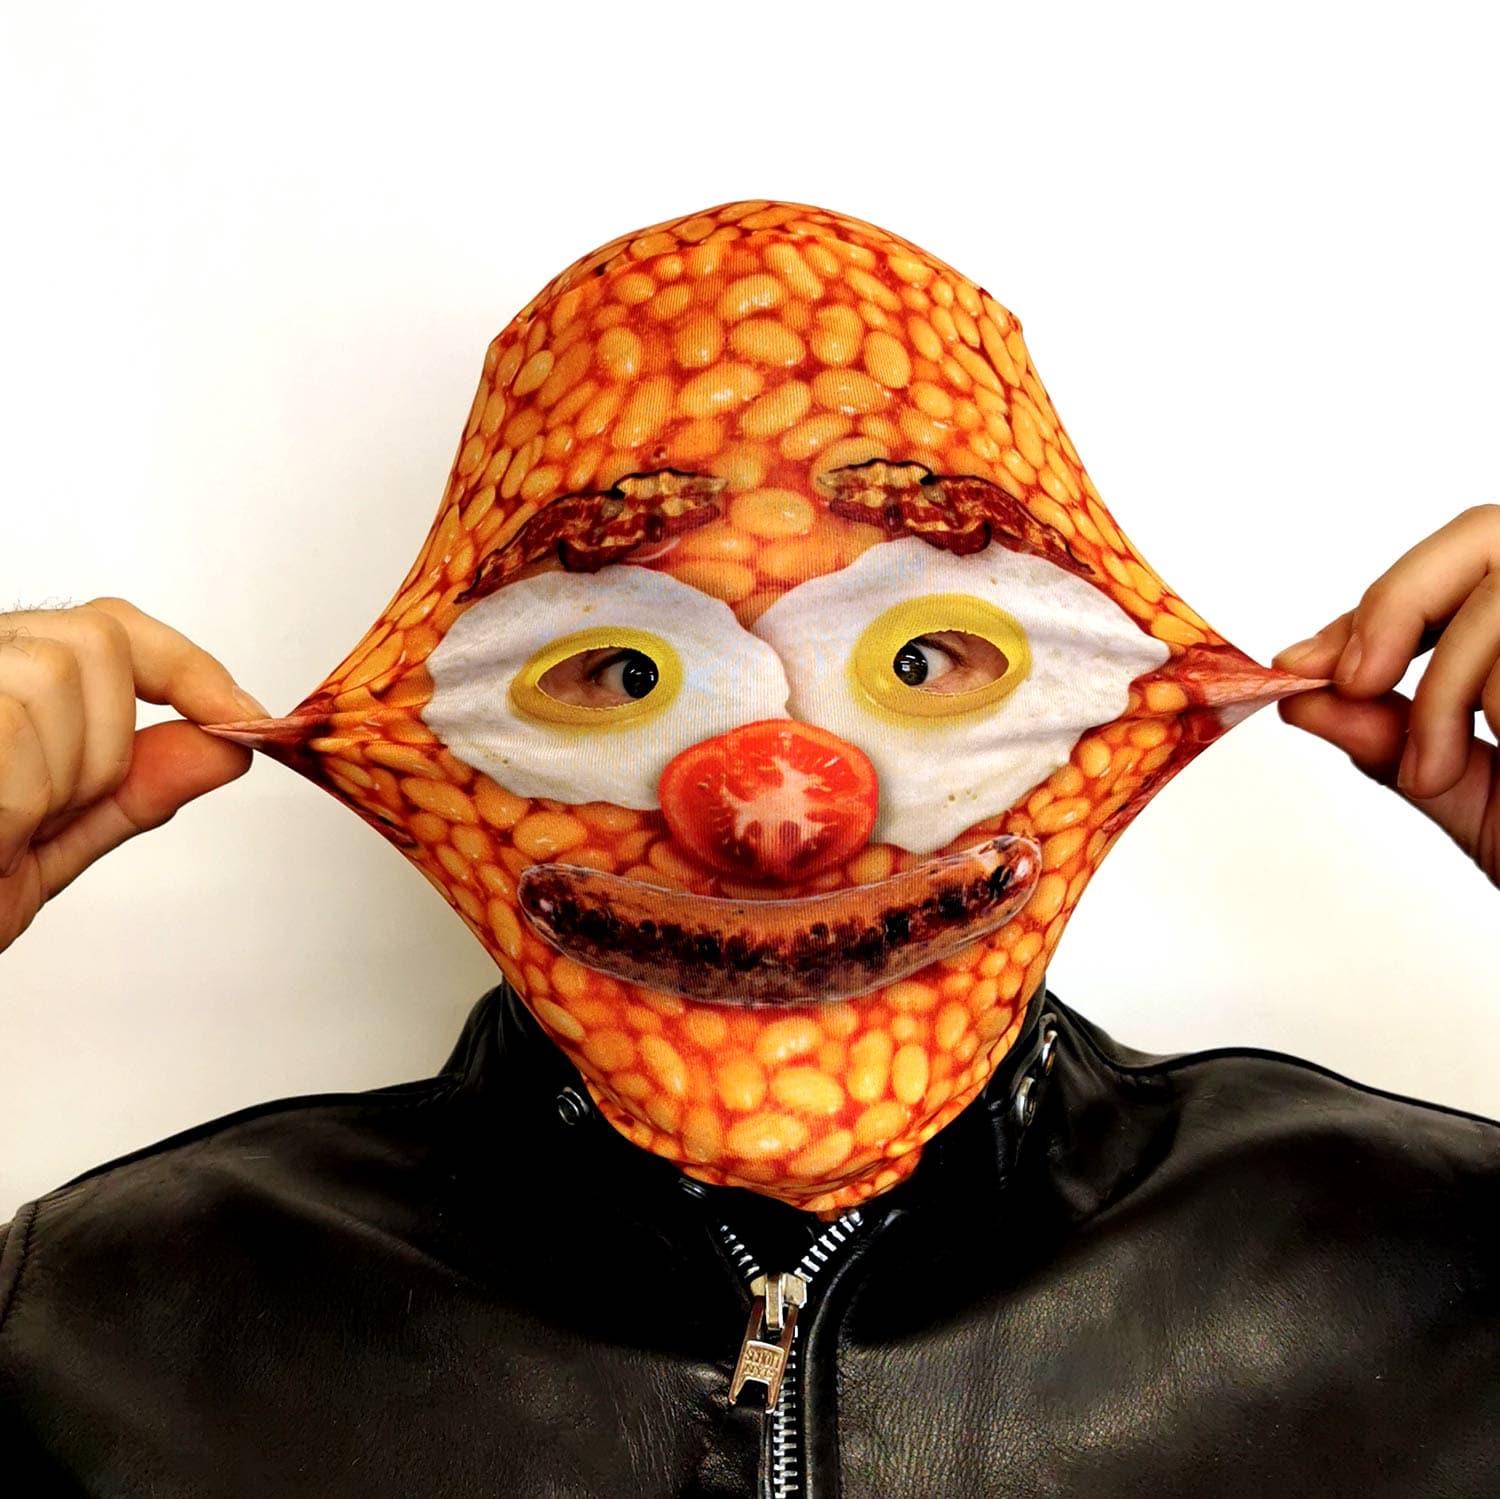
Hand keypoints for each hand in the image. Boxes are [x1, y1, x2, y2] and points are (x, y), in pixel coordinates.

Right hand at [0, 597, 266, 953]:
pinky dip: (14, 804)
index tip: (244, 717)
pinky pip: (8, 733)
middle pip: (94, 645)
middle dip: (100, 747)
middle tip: (40, 817)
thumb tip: (229, 742)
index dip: (188, 666)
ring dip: (49, 782)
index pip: (112, 628)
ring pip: (52, 684)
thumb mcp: (53, 841)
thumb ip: (137, 787)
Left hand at [1272, 505, 1498, 886]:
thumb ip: (1394, 742)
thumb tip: (1301, 699)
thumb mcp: (1477, 797)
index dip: (1373, 606)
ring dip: (1449, 687)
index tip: (1305, 663)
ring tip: (1441, 768)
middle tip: (1353, 682)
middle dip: (1398, 606)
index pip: (1454, 565)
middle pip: (1482, 534)